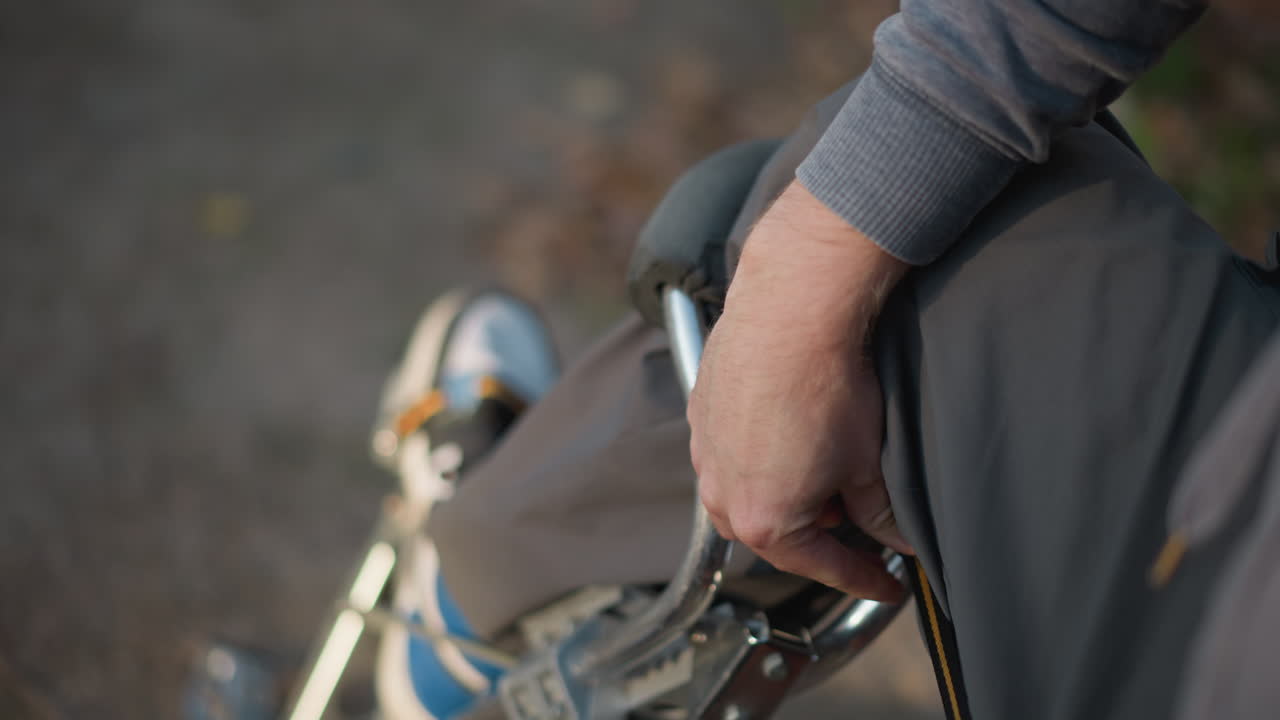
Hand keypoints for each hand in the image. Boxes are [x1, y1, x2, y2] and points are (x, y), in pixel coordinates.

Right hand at [688, 181, 911, 600]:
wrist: (792, 312)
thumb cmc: (826, 387)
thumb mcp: (867, 464)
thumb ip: (879, 513)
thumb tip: (893, 535)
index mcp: (763, 520)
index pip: (821, 566)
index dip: (863, 578)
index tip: (887, 584)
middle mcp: (721, 493)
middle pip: (775, 534)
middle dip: (817, 531)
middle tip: (857, 515)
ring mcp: (704, 452)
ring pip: (747, 494)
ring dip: (784, 492)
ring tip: (824, 464)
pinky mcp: (700, 414)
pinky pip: (730, 453)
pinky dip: (761, 455)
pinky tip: (792, 429)